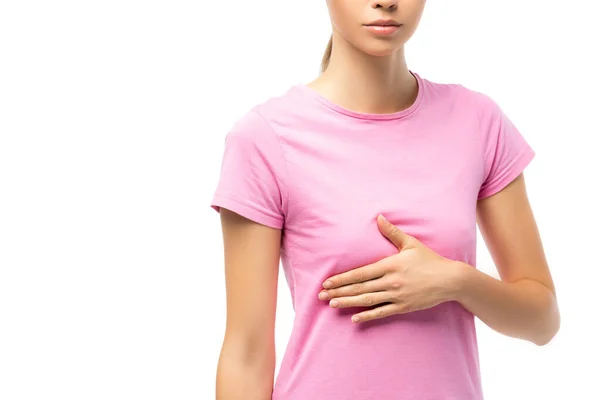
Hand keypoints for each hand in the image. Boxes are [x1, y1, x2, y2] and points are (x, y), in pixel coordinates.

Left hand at [318, 214, 462, 322]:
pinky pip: (382, 312)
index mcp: (389, 265)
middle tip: (321, 296)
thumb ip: (392, 232)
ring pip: (367, 300)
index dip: (341, 278)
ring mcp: (397, 295)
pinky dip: (368, 316)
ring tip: (332, 304)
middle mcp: (391, 281)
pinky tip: (354, 318)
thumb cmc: (430, 260)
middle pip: (359, 287)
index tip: (327, 282)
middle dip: (339, 291)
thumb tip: (378, 217)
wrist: (451, 279)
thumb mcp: (410, 243)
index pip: (360, 273)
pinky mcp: (404, 306)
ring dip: (348, 303)